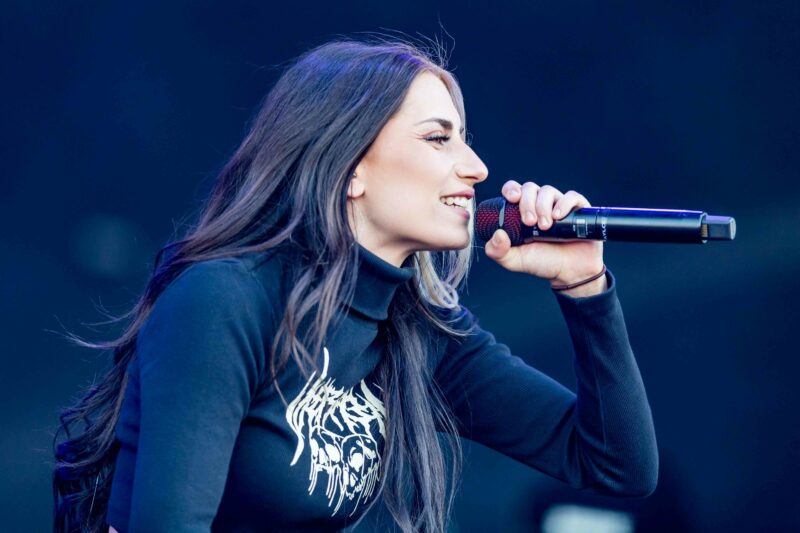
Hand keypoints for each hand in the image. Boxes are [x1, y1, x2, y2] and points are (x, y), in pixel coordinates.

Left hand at [483, 180, 604, 286]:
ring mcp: (559, 205)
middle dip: (527, 203)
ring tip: (545, 227)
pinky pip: (571, 196)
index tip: (512, 200)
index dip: (511, 189)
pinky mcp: (578, 209)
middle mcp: (540, 205)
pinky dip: (563, 203)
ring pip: (548, 190)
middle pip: (530, 188)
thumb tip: (497, 234)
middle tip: (529, 223)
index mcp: (522, 212)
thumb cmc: (543, 263)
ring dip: (543, 206)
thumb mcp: (514, 260)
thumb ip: (498, 252)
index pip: (514, 190)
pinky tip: (558, 217)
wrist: (571, 272)